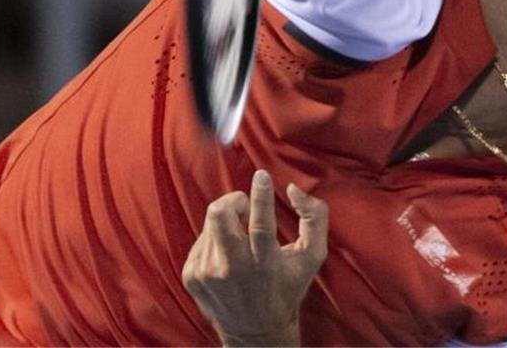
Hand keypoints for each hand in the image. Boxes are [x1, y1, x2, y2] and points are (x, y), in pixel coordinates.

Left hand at [182, 170, 328, 346]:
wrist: (254, 331)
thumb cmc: (287, 288)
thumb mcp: (311, 257)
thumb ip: (314, 218)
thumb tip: (294, 190)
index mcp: (264, 264)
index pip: (260, 224)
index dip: (260, 195)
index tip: (261, 175)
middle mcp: (233, 269)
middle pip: (220, 214)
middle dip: (234, 201)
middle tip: (246, 209)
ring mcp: (207, 273)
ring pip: (211, 223)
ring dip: (228, 223)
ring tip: (241, 239)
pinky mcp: (191, 276)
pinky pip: (201, 239)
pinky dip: (216, 239)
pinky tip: (228, 255)